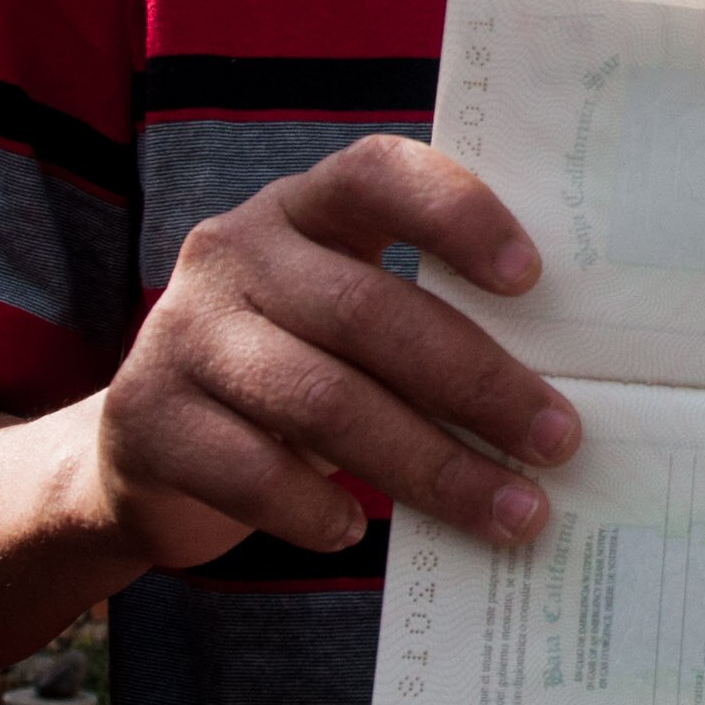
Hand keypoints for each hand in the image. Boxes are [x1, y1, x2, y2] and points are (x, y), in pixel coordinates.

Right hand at [92, 136, 579, 568]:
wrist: (148, 447)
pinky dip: (314, 509)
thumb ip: (420, 325)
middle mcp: (236, 251)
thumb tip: (553, 398)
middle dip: (476, 382)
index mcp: (303, 207)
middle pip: (367, 310)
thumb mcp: (345, 323)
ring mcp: (183, 332)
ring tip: (507, 510)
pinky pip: (251, 471)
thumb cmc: (294, 372)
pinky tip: (354, 529)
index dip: (454, 214)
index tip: (530, 278)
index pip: (377, 174)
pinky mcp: (147, 418)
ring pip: (321, 400)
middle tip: (556, 440)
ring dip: (428, 465)